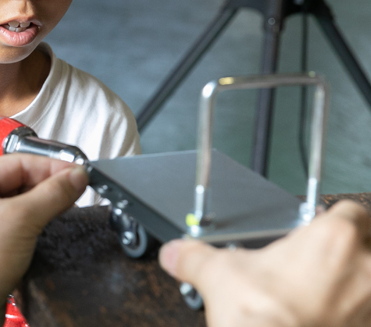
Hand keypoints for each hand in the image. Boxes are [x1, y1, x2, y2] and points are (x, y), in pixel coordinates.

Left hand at [0, 154, 87, 326]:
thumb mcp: (20, 221)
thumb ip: (51, 194)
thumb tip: (74, 176)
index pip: (15, 162)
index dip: (49, 166)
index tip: (76, 172)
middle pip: (16, 179)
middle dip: (47, 185)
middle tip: (75, 189)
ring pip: (17, 200)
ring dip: (42, 202)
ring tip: (65, 204)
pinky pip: (14, 220)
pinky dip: (33, 220)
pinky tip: (48, 223)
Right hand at [160, 200, 370, 326]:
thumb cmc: (264, 317)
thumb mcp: (217, 275)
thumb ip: (194, 257)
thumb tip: (176, 254)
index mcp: (334, 239)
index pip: (352, 211)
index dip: (333, 216)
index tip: (316, 225)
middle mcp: (363, 270)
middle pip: (370, 244)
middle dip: (351, 248)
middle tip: (322, 257)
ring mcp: (370, 305)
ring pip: (370, 283)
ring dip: (352, 285)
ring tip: (319, 292)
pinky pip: (364, 314)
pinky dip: (349, 315)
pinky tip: (323, 318)